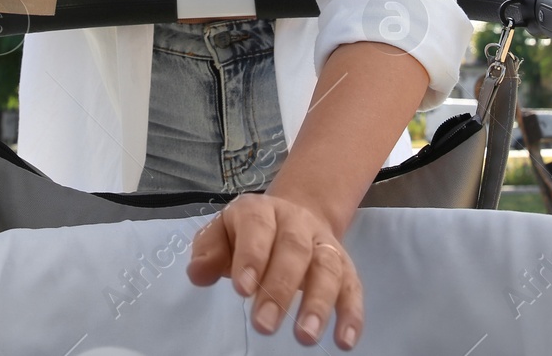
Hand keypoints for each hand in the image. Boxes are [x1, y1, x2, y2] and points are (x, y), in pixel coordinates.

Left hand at [187, 192, 362, 349]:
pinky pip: (353, 287)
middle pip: (293, 250)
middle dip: (280, 288)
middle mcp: (297, 223)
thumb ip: (208, 251)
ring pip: (327, 268)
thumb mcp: (221, 234)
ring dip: (318, 303)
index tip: (242, 290)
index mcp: (260, 211)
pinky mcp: (345, 266)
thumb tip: (198, 273)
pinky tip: (345, 340)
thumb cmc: (248, 235)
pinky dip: (351, 313)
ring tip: (306, 337)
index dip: (252, 257)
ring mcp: (323, 243)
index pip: (258, 228)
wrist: (293, 216)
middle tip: (264, 325)